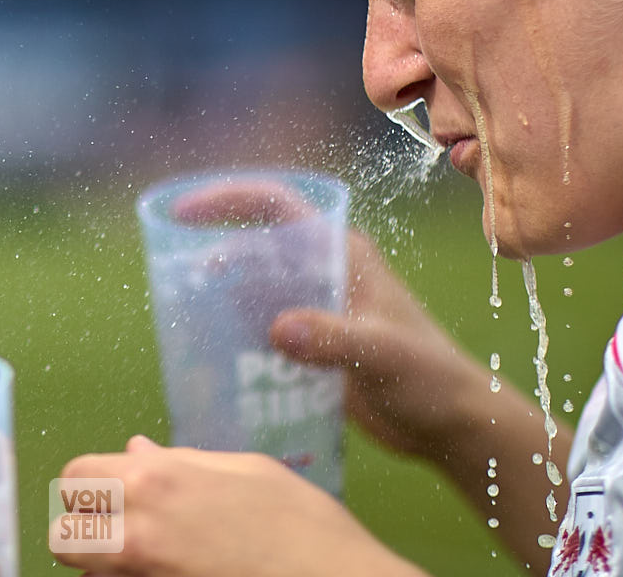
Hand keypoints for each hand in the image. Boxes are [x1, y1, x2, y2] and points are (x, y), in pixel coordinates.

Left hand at [50, 435, 422, 576]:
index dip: (92, 483)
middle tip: (123, 528)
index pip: (75, 477)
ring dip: (103, 564)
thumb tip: (133, 453)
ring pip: (84, 574)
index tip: (116, 491)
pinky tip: (169, 573)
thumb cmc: (302, 523)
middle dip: (84, 530)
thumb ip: (180, 463)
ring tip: (151, 554)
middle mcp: (136, 535)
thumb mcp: (246, 471)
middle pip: (62, 535)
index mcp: (155, 482)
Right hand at [172, 181, 486, 460]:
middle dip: (214, 249)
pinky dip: (237, 334)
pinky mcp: (314, 345)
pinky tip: (213, 353)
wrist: (450, 424)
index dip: (229, 199)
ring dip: (222, 296)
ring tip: (184, 315)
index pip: (278, 205)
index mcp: (343, 252)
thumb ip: (332, 338)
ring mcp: (318, 308)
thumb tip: (276, 328)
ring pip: (256, 287)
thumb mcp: (381, 353)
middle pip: (258, 243)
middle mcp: (325, 271)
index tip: (184, 211)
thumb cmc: (429, 377)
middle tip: (172, 272)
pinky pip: (263, 327)